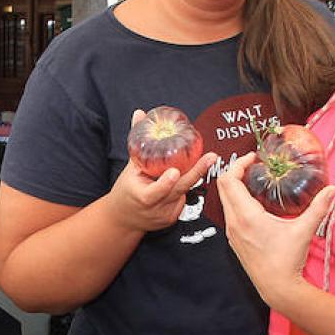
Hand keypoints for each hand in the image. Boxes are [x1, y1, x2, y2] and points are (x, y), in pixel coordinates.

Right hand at [104, 111, 218, 232]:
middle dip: (197, 172)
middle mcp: (155, 208)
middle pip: (179, 189)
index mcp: (141, 196)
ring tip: (203, 162)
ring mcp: (165, 215)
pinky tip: (177, 183)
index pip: (155, 191)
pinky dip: (183, 188)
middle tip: (211, 157)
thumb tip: (140, 115)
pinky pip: (183, 198)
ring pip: (184, 191)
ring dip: (190, 176)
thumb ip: (138, 141)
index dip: (165, 183)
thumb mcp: (129, 167)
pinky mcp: (173, 218)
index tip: (174, 172)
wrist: (123, 218)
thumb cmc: (126, 191)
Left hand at [213, 154, 334, 309]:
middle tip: (253, 166)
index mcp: (246, 216)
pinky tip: (254, 202)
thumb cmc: (287, 260)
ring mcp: (232, 232)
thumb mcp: (304, 230)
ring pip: (224, 200)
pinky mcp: (234, 240)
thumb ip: (319, 207)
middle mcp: (234, 223)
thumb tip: (332, 189)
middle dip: (235, 171)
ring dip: (234, 187)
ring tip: (254, 180)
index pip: (229, 180)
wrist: (277, 288)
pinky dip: (236, 201)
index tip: (253, 158)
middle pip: (223, 187)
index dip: (238, 164)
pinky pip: (229, 213)